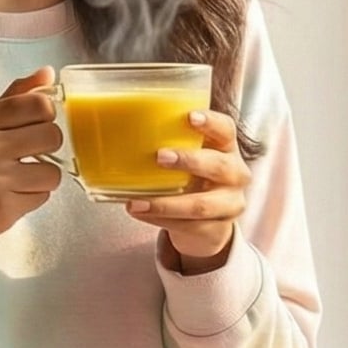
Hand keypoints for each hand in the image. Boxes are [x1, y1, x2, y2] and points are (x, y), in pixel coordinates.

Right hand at [0, 66, 63, 269]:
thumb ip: (15, 98)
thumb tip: (48, 72)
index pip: (39, 104)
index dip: (46, 117)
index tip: (35, 126)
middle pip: (52, 136)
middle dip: (48, 148)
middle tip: (29, 155)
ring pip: (53, 171)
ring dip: (42, 177)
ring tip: (20, 179)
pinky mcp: (3, 206)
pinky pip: (43, 196)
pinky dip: (33, 197)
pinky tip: (12, 196)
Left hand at [125, 108, 248, 268]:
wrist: (206, 222)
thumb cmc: (191, 179)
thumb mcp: (186, 158)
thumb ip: (165, 144)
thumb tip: (113, 129)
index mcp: (226, 148)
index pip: (226, 129)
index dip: (211, 122)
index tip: (189, 116)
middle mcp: (235, 174)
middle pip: (219, 166)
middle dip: (190, 161)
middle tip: (160, 156)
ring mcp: (230, 204)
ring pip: (202, 205)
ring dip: (168, 203)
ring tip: (137, 202)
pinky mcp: (217, 230)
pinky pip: (189, 226)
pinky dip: (162, 220)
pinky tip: (141, 213)